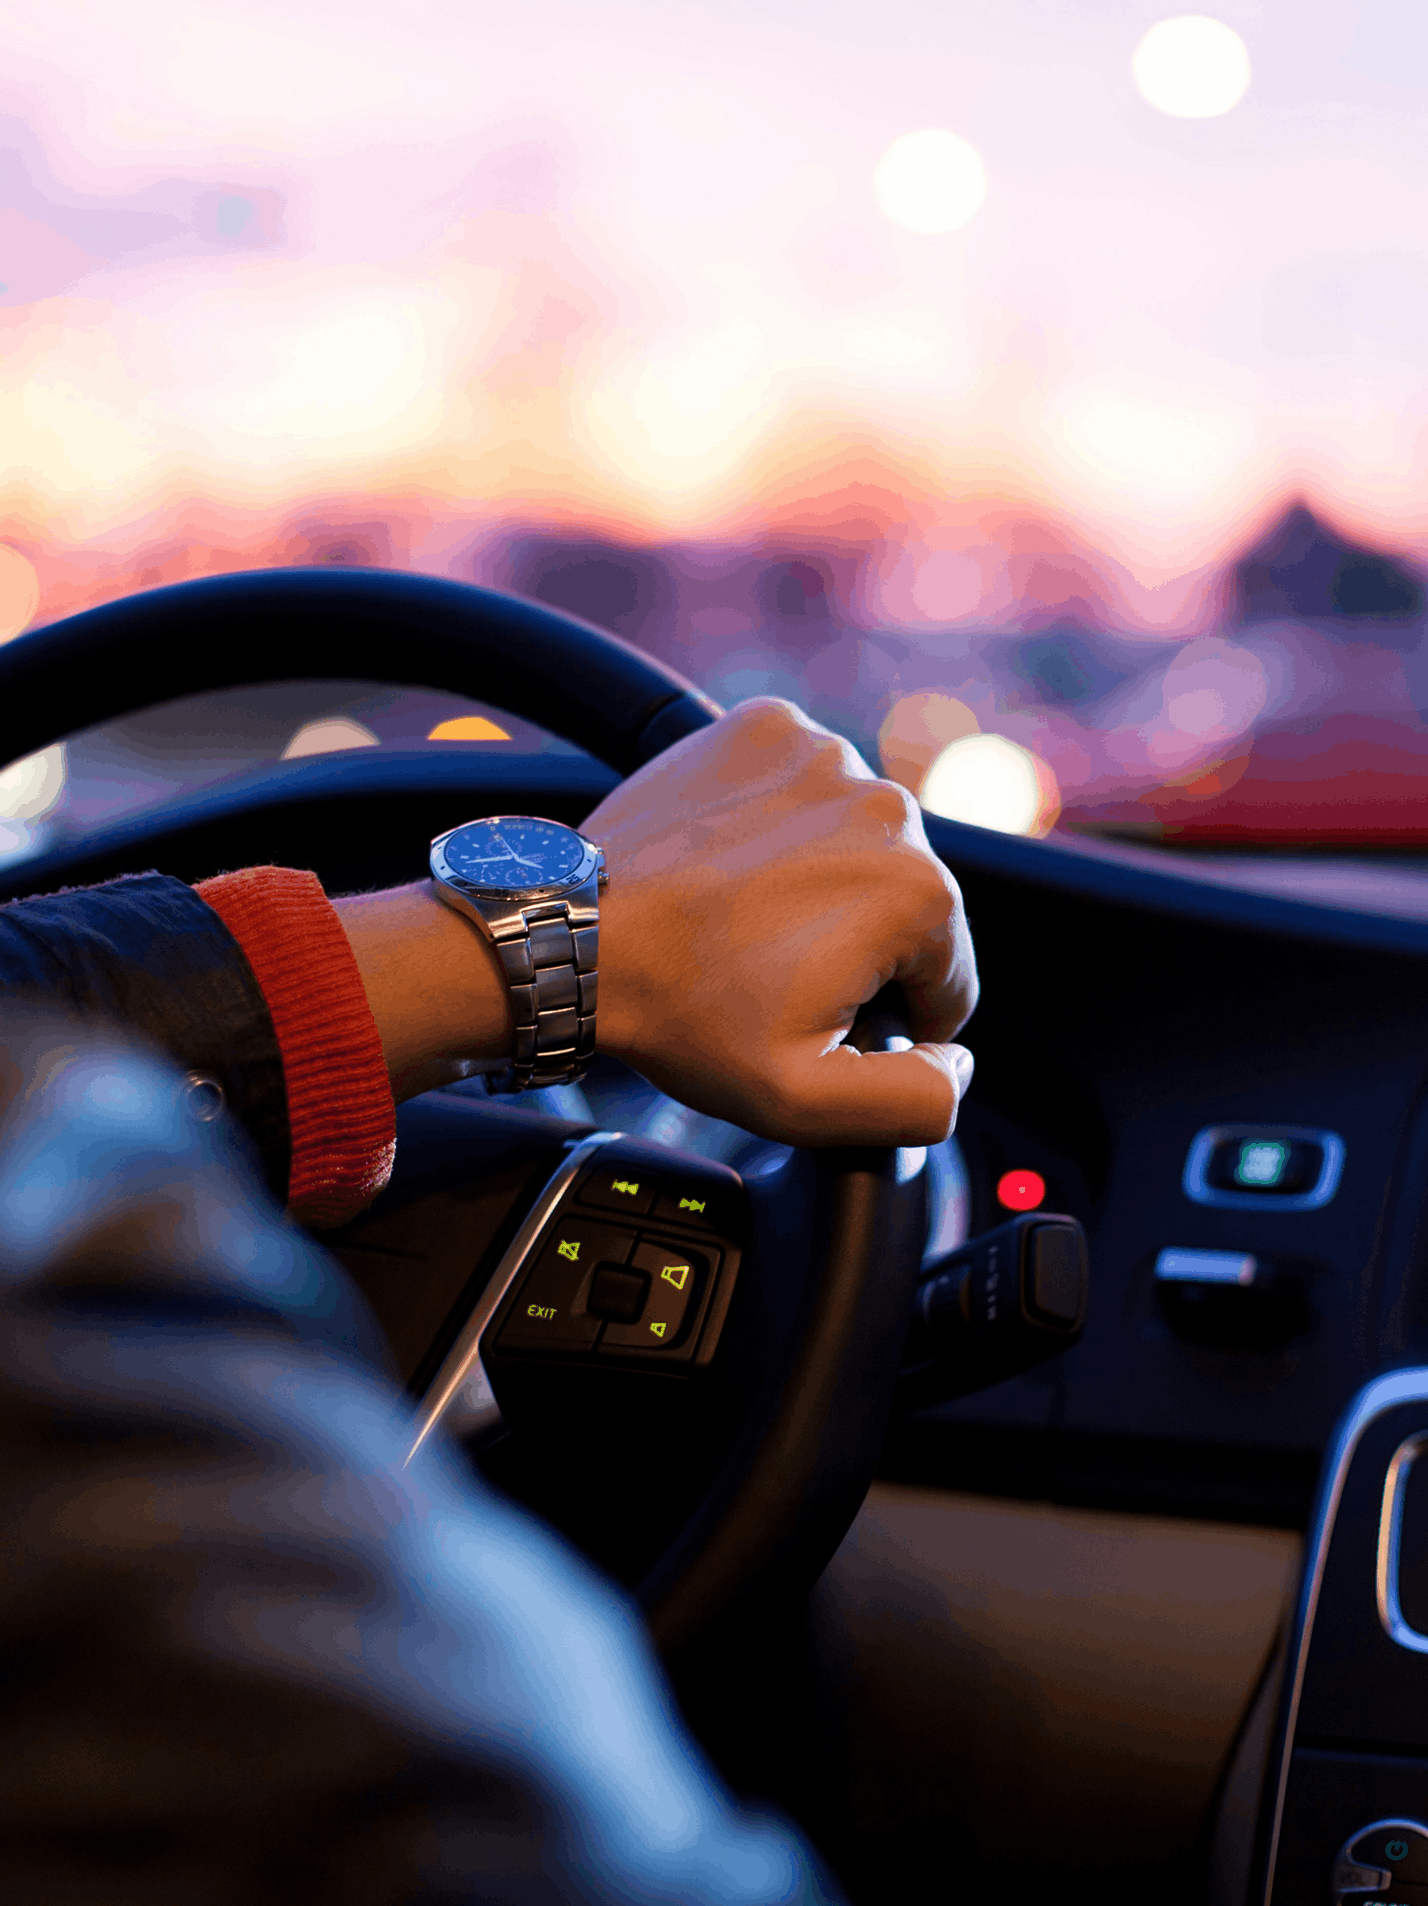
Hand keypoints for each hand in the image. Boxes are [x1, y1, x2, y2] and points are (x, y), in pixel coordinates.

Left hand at [585, 699, 976, 1146]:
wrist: (578, 937)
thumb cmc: (683, 1014)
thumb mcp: (808, 1100)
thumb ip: (917, 1101)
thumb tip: (959, 1063)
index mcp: (918, 892)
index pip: (946, 978)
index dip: (886, 1018)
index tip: (813, 1017)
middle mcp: (887, 805)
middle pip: (905, 904)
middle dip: (855, 946)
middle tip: (768, 972)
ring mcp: (824, 754)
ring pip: (856, 841)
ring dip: (821, 879)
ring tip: (744, 919)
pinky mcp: (767, 728)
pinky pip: (802, 786)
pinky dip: (779, 821)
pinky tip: (732, 863)